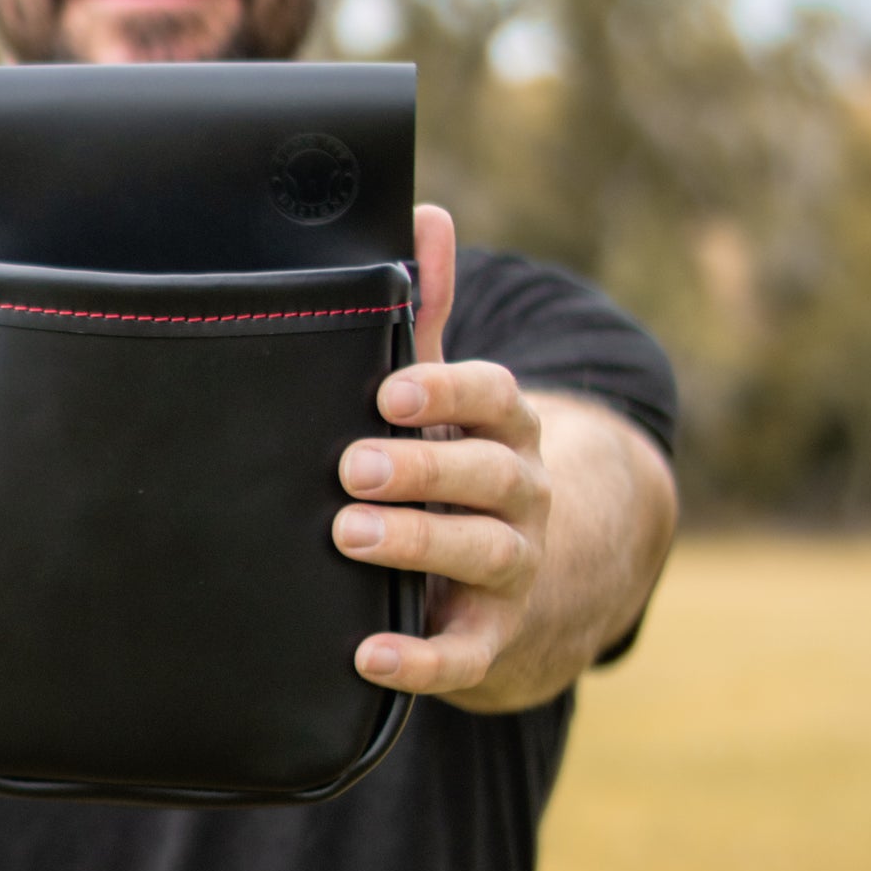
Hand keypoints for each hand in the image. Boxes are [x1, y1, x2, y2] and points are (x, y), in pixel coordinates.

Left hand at [333, 205, 551, 703]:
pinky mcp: (491, 638)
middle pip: (491, 475)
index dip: (449, 393)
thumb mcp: (440, 394)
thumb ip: (427, 311)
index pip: (498, 397)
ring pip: (485, 553)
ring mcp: (514, 569)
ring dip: (419, 543)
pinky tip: (369, 653)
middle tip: (351, 466)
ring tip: (348, 534)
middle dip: (423, 468)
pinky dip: (421, 659)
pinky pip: (464, 655)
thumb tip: (424, 211)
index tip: (389, 393)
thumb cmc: (449, 468)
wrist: (502, 586)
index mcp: (508, 430)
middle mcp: (522, 495)